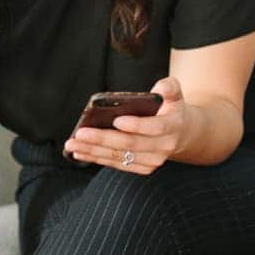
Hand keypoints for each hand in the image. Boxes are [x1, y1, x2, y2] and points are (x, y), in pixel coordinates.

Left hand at [66, 77, 186, 174]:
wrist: (182, 133)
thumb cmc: (170, 108)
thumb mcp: (174, 94)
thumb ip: (169, 87)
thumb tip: (160, 88)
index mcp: (172, 125)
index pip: (154, 127)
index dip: (136, 125)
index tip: (116, 120)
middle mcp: (163, 146)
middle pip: (130, 144)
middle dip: (103, 139)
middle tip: (80, 134)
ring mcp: (153, 160)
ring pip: (120, 156)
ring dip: (94, 152)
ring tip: (73, 145)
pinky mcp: (143, 167)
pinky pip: (118, 164)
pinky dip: (98, 159)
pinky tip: (81, 153)